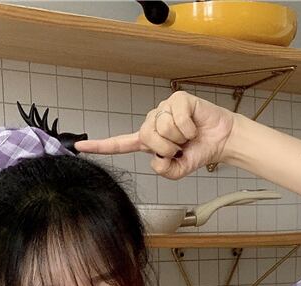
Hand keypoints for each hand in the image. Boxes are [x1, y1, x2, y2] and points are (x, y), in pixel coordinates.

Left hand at [74, 91, 235, 178]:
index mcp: (148, 141)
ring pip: (162, 128)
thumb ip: (166, 172)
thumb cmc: (198, 151)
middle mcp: (152, 123)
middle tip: (181, 147)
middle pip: (147, 137)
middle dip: (168, 147)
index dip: (101, 146)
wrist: (221, 140)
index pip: (121, 144)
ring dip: (180, 138)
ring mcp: (164, 109)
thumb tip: (156, 160)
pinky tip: (194, 125)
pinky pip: (176, 117)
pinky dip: (189, 127)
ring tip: (189, 135)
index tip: (80, 147)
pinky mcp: (177, 99)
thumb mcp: (180, 170)